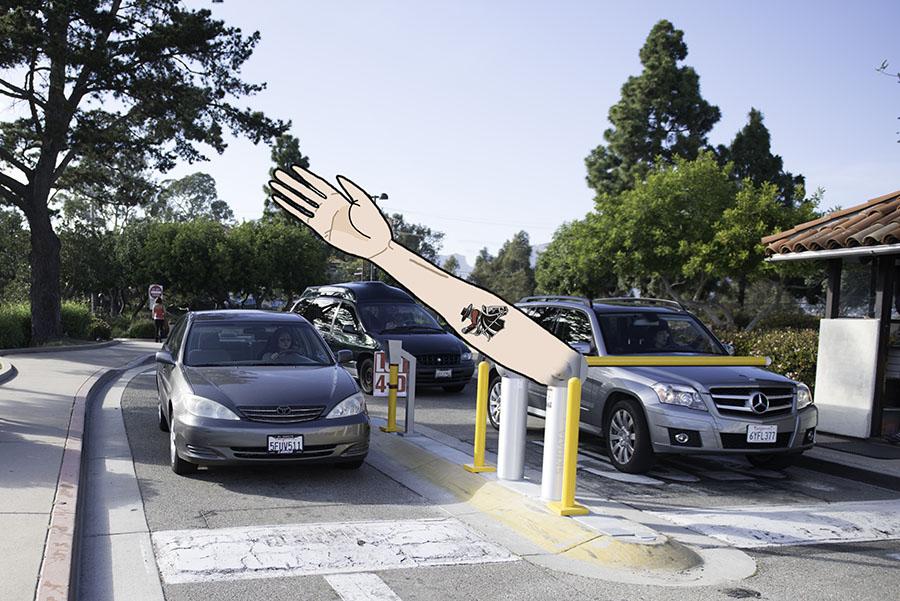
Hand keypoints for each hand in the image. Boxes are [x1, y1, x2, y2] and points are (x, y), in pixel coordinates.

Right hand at [270, 166, 392, 258]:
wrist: (375, 244)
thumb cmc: (375, 223)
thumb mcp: (365, 201)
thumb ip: (351, 188)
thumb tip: (337, 176)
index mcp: (339, 198)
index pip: (318, 183)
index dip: (306, 175)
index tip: (293, 167)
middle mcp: (329, 206)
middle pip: (306, 191)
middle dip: (291, 182)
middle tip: (276, 173)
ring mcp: (323, 217)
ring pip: (301, 203)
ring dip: (287, 194)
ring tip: (273, 185)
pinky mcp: (320, 229)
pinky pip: (302, 217)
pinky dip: (291, 209)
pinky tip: (280, 201)